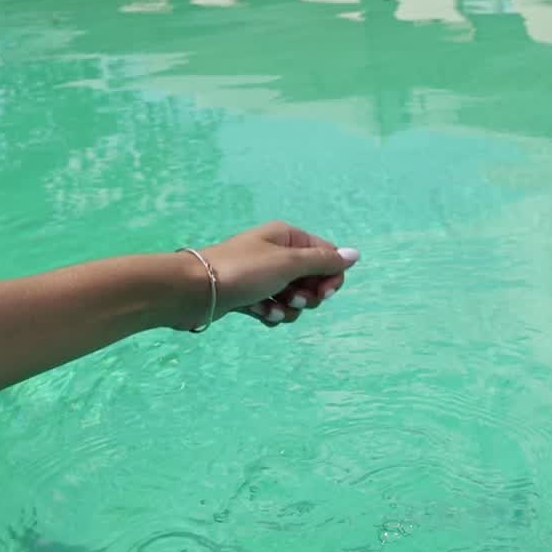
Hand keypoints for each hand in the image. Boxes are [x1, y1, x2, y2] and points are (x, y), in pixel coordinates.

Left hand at [187, 222, 359, 328]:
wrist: (195, 291)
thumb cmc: (243, 271)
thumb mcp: (288, 263)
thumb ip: (323, 261)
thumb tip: (355, 254)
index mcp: (288, 237)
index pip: (327, 255)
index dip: (330, 276)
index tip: (324, 293)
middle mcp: (277, 253)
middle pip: (312, 278)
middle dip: (308, 294)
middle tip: (294, 299)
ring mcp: (263, 276)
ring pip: (294, 297)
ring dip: (290, 308)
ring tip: (273, 308)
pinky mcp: (250, 296)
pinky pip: (274, 307)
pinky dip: (272, 313)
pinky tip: (261, 314)